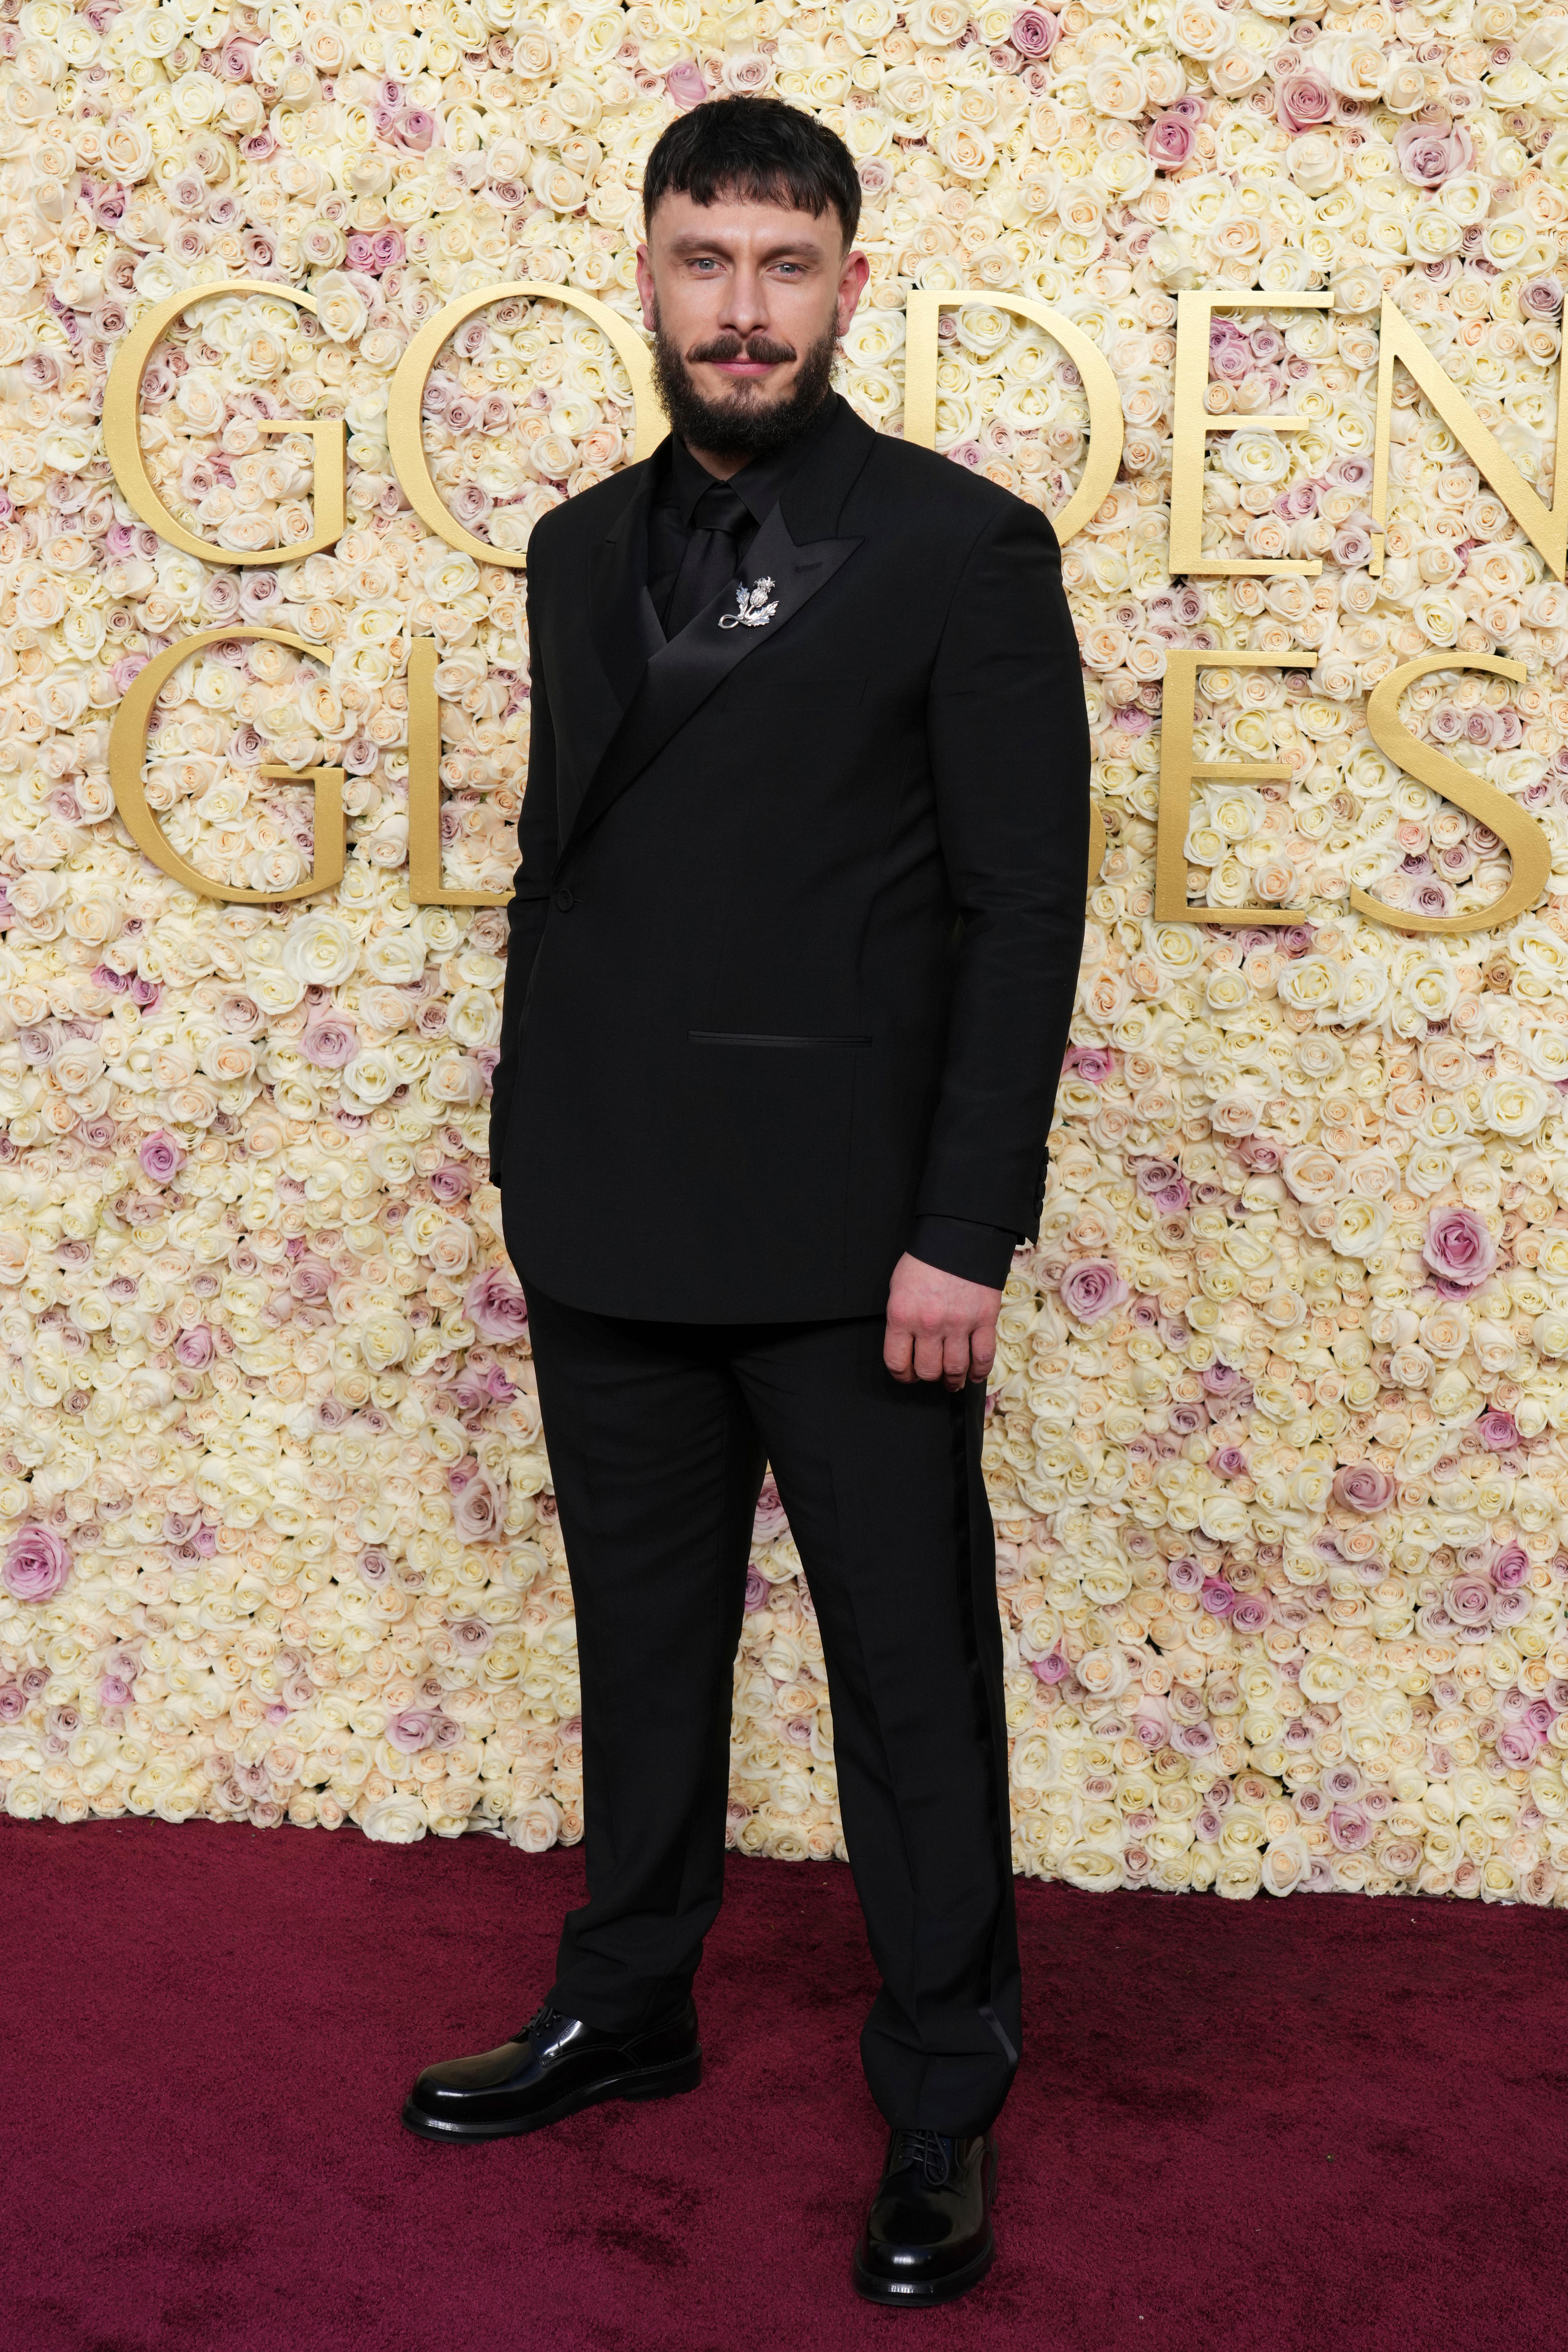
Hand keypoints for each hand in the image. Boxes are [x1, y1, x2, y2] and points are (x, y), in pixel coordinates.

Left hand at [883, 1253, 1001, 1390]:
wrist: (958, 1236)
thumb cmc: (926, 1260)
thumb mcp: (898, 1287)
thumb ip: (901, 1318)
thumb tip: (907, 1345)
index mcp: (902, 1316)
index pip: (897, 1362)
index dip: (902, 1375)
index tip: (907, 1375)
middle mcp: (929, 1324)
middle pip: (928, 1370)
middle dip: (929, 1377)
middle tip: (932, 1374)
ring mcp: (959, 1324)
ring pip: (956, 1369)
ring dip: (954, 1380)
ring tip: (953, 1380)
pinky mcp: (984, 1320)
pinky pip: (984, 1357)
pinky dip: (979, 1371)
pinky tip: (974, 1374)